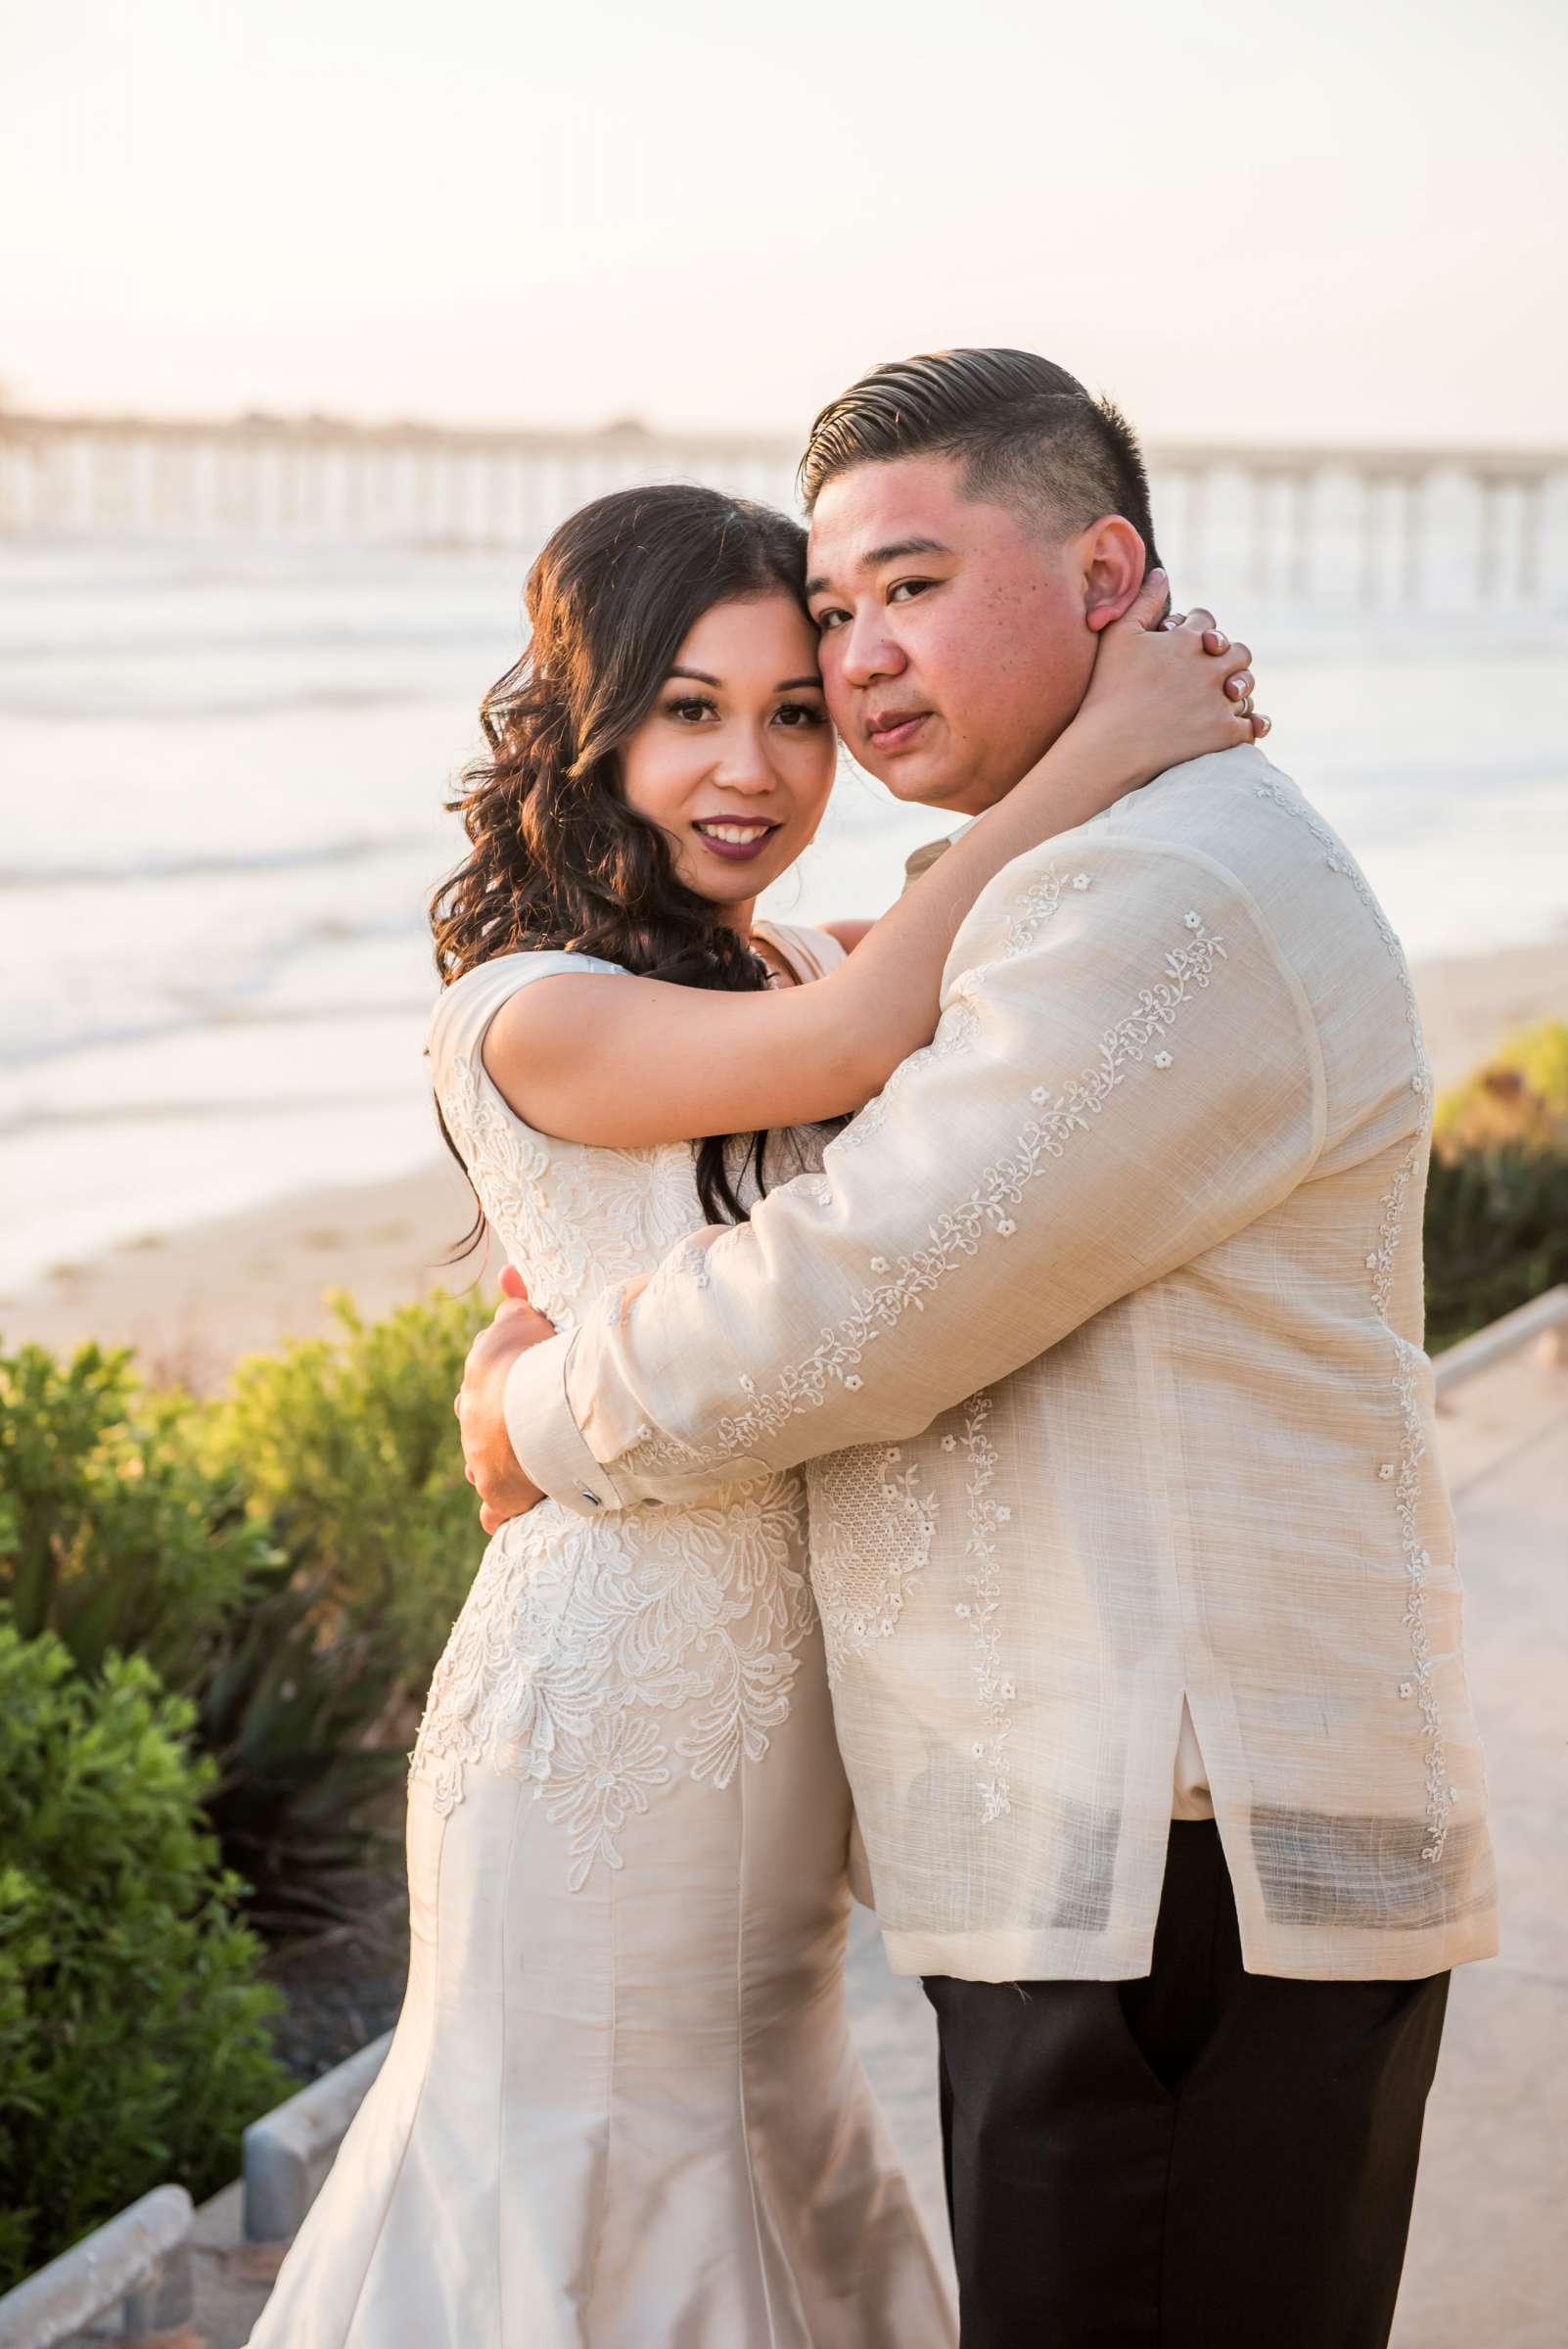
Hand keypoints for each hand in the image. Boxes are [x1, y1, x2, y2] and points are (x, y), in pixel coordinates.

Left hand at [456, 1266, 553, 1532]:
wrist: (534, 1411)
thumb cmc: (533, 1361)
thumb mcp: (523, 1320)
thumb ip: (516, 1300)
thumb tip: (507, 1271)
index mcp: (476, 1380)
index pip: (479, 1383)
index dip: (496, 1386)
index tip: (512, 1390)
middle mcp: (470, 1422)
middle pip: (475, 1425)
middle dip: (490, 1427)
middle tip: (514, 1432)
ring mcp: (482, 1461)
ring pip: (479, 1467)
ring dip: (493, 1467)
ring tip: (514, 1470)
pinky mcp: (499, 1496)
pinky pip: (493, 1513)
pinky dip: (498, 1514)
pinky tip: (501, 1518)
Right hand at [1068, 573, 1267, 793]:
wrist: (1110, 746)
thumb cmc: (1108, 689)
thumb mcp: (1119, 636)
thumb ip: (1144, 601)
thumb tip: (1162, 572)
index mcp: (1187, 639)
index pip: (1208, 621)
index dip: (1199, 631)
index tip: (1190, 644)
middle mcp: (1210, 665)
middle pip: (1238, 652)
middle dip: (1227, 659)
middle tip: (1212, 673)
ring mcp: (1220, 700)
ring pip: (1246, 687)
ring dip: (1238, 690)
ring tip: (1223, 700)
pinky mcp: (1225, 733)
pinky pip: (1251, 725)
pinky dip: (1250, 725)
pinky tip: (1241, 726)